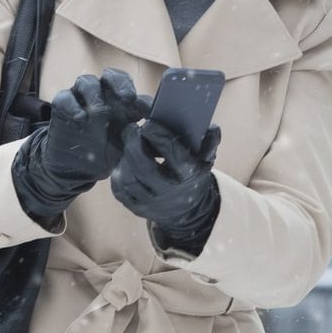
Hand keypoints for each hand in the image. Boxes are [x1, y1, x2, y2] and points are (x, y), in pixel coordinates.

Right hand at [42, 68, 147, 182]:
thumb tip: (163, 137)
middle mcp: (104, 96)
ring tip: (98, 111)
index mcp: (124, 105)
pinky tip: (80, 118)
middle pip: (112, 76)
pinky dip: (72, 105)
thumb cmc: (106, 154)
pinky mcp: (62, 106)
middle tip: (126, 97)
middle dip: (120, 83)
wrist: (74, 167)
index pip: (135, 94)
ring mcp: (81, 99)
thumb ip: (143, 141)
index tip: (148, 112)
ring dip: (94, 94)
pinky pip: (64, 97)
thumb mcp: (128, 150)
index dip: (143, 100)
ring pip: (87, 82)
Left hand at [111, 119, 221, 255]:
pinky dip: (119, 173)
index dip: (158, 135)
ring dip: (125, 158)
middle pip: (143, 167)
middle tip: (131, 128)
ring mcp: (151, 202)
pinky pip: (120, 189)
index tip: (147, 122)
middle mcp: (169, 191)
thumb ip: (209, 142)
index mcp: (188, 174)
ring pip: (128, 178)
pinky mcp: (136, 208)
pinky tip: (124, 162)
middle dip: (133, 144)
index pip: (172, 152)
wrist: (187, 210)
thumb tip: (212, 128)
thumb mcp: (205, 160)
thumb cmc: (193, 174)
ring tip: (128, 144)